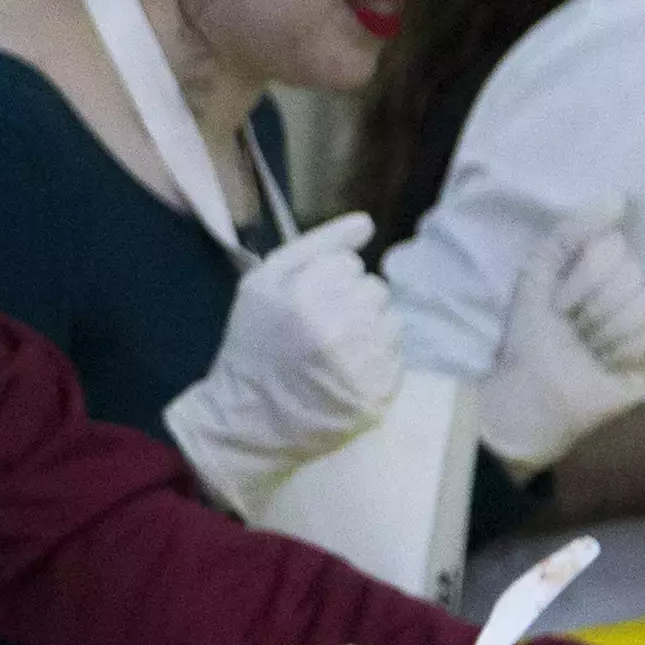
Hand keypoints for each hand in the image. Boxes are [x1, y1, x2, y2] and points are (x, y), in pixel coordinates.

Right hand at [166, 212, 404, 515]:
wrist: (248, 421)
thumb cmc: (252, 347)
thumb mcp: (261, 283)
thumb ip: (314, 245)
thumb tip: (367, 222)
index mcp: (303, 293)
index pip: (349, 264)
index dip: (327, 283)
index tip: (306, 306)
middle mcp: (335, 325)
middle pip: (375, 288)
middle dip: (352, 304)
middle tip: (322, 331)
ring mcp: (360, 363)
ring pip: (391, 320)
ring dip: (369, 332)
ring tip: (336, 353)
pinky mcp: (377, 394)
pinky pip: (397, 358)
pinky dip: (377, 363)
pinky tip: (347, 375)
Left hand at [474, 206, 644, 471]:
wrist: (536, 390)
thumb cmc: (533, 334)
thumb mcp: (537, 272)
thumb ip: (571, 231)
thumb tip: (618, 196)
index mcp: (603, 264)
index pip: (614, 248)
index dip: (582, 278)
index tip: (558, 302)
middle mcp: (632, 285)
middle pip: (634, 277)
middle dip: (593, 310)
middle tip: (575, 331)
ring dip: (608, 334)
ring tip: (591, 350)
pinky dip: (627, 352)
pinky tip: (611, 364)